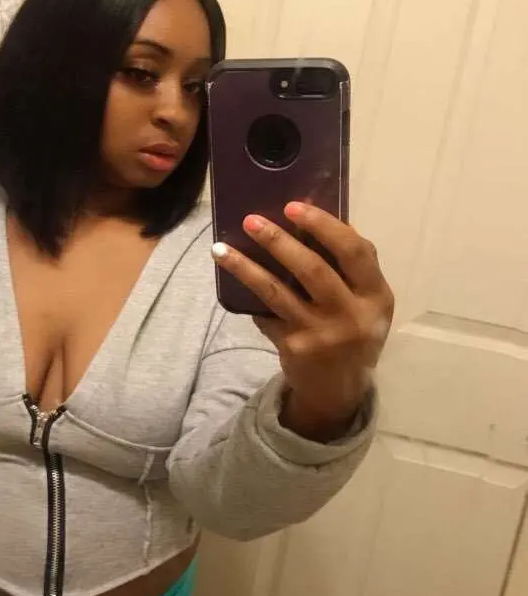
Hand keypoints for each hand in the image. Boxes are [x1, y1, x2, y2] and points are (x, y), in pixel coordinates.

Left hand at [212, 202, 393, 440]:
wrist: (339, 389)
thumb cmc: (353, 329)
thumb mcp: (368, 300)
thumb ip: (352, 264)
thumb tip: (317, 216)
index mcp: (376, 295)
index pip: (354, 251)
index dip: (324, 225)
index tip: (293, 206)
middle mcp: (351, 314)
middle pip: (312, 269)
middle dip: (279, 241)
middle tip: (250, 220)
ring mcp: (321, 334)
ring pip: (277, 292)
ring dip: (246, 267)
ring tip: (220, 249)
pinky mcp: (294, 348)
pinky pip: (266, 314)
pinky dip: (249, 297)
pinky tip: (231, 281)